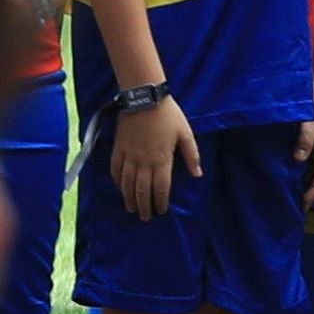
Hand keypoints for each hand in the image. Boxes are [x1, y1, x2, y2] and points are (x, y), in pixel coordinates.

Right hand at [109, 97, 199, 220]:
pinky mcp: (119, 148)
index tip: (161, 211)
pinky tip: (119, 187)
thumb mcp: (186, 134)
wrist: (144, 97)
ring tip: (131, 208)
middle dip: (143, 205)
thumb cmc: (168, 115)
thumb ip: (191, 155)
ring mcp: (129, 155)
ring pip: (127, 183)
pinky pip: (115, 168)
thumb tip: (198, 174)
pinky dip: (116, 180)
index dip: (160, 202)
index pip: (160, 188)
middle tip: (145, 216)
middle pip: (141, 190)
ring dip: (128, 197)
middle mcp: (144, 162)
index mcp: (162, 160)